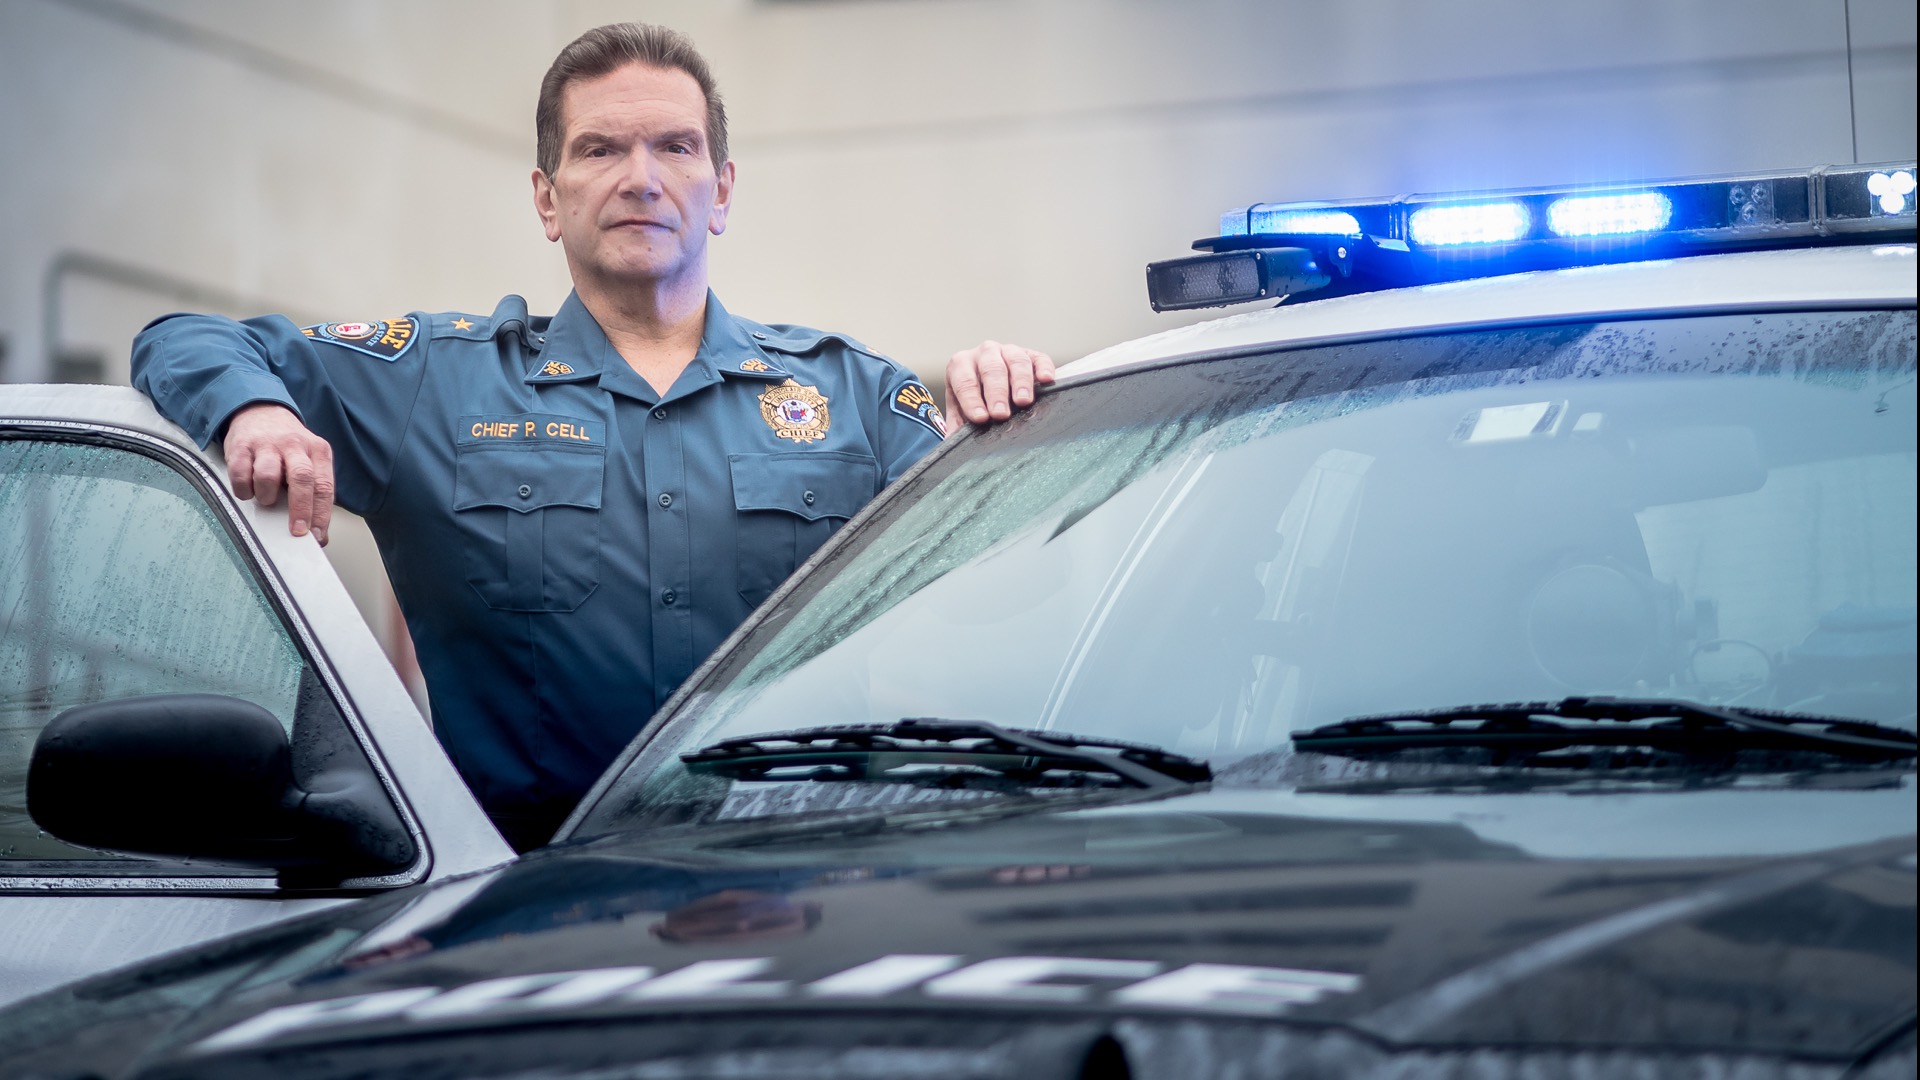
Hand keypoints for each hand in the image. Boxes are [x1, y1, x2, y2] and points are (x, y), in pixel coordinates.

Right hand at [222, 403, 334, 545]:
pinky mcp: (241, 445)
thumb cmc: (287, 446)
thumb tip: (314, 530)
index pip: (324, 486)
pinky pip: (240, 473)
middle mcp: (295, 445)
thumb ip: (313, 488)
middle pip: (302, 479)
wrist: (260, 410)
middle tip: (296, 530)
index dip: (321, 514)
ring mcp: (267, 444)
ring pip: (268, 475)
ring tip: (266, 498)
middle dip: (300, 509)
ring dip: (266, 496)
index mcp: (318, 451)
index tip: (317, 536)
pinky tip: (249, 489)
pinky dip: (243, 489)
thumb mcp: (309, 459)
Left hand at [944, 341, 1054, 430]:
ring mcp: (1009, 352)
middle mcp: (984, 353)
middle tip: (1001, 414)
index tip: (980, 418)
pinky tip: (1046, 380)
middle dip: (996, 393)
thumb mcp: (960, 414)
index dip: (971, 400)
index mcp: (961, 366)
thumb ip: (957, 430)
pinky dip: (1044, 368)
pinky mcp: (1032, 356)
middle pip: (991, 369)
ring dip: (1020, 382)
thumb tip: (952, 451)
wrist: (990, 388)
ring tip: (1023, 402)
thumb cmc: (974, 403)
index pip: (965, 381)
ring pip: (1016, 361)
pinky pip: (1039, 358)